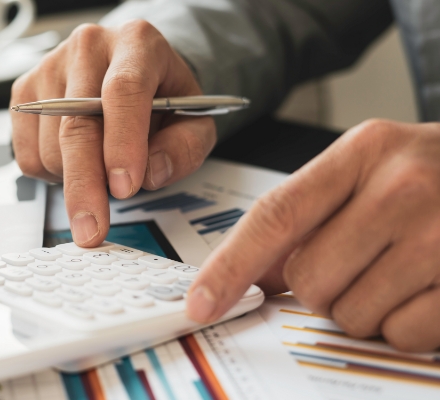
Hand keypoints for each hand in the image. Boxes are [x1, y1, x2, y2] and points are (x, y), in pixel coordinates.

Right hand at [10, 20, 215, 245]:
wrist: (132, 73)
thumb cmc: (162, 97)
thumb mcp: (196, 120)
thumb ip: (185, 147)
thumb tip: (150, 173)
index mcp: (137, 43)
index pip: (123, 90)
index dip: (122, 142)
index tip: (125, 188)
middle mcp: (88, 47)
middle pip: (76, 124)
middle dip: (86, 185)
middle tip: (93, 229)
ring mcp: (49, 68)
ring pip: (51, 148)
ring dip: (75, 180)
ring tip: (102, 168)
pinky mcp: (23, 94)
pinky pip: (28, 156)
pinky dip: (53, 177)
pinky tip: (76, 162)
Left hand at [187, 119, 439, 350]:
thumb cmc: (434, 178)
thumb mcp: (371, 172)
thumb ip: (309, 217)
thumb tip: (251, 278)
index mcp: (365, 151)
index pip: (275, 216)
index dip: (230, 265)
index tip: (200, 302)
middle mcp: (403, 186)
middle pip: (308, 279)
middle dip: (323, 285)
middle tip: (362, 260)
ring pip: (351, 313)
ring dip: (364, 306)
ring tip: (400, 269)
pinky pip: (401, 335)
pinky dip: (405, 325)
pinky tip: (427, 289)